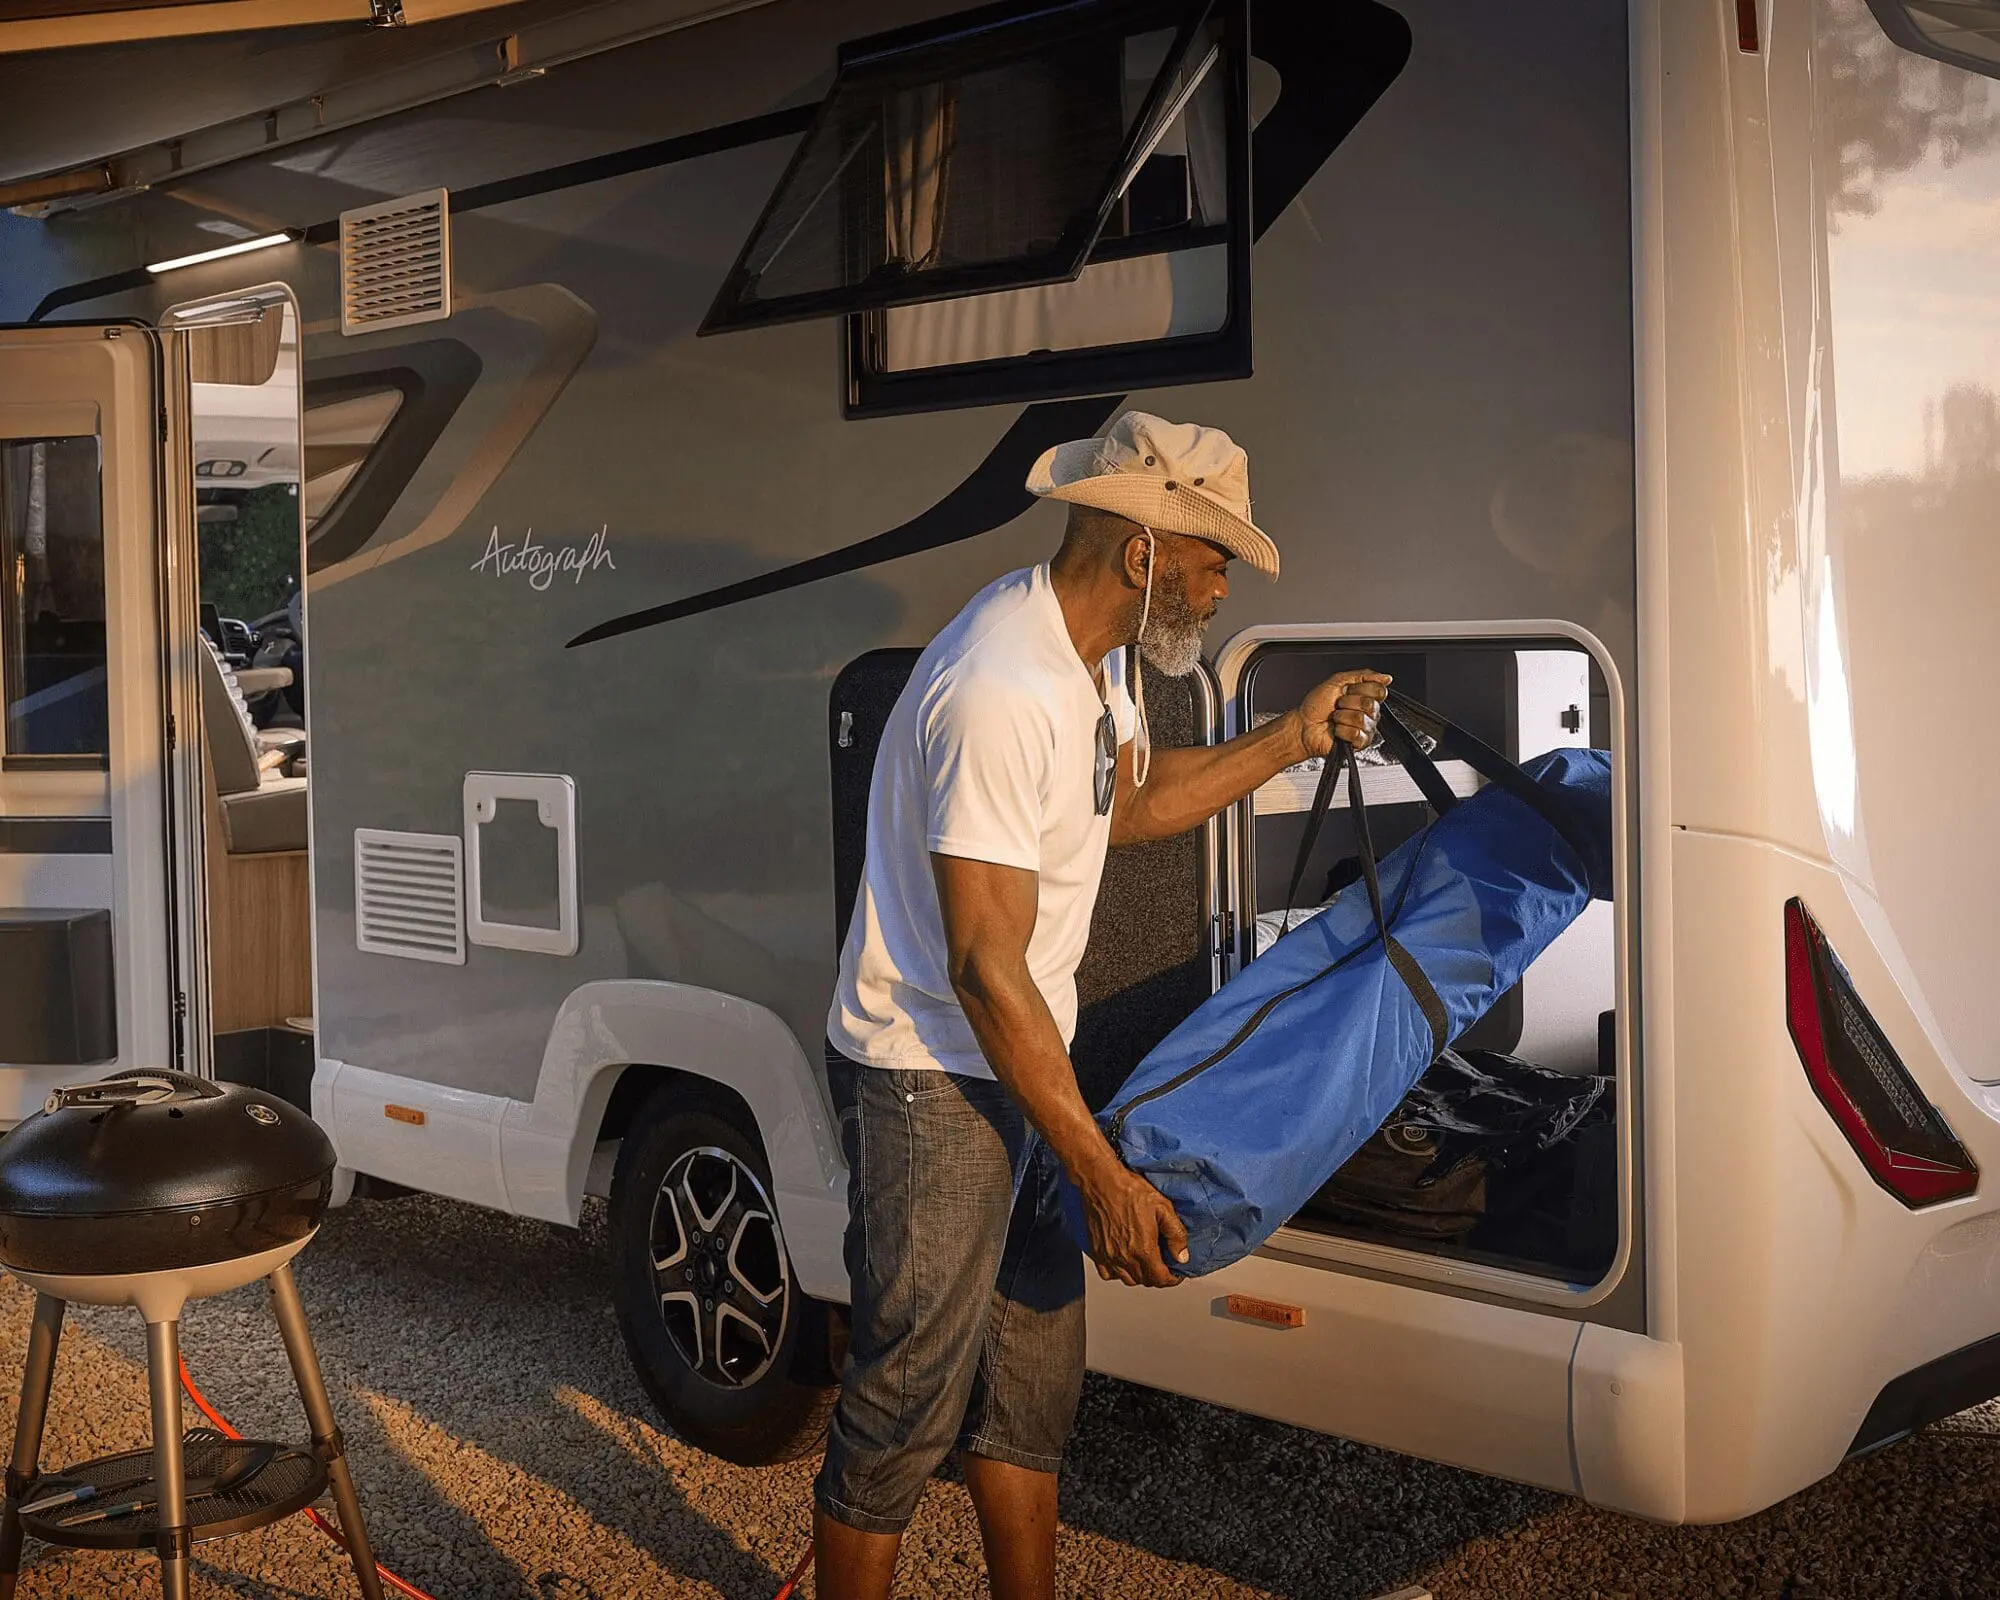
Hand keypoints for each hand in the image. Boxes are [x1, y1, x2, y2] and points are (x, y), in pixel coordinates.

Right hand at [1076, 1159, 1189, 1287]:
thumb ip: (1176, 1234)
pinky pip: (1107, 1273)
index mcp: (1143, 1249)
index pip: (1160, 1279)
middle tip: (1164, 1265)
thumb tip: (1182, 1255)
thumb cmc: (1129, 1190)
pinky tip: (1124, 1261)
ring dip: (1139, 1275)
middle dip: (1158, 1276)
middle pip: (1145, 1281)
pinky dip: (1117, 1272)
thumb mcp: (1163, 1207)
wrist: (1101, 1181)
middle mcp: (1124, 1257)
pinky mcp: (1096, 1250)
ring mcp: (1108, 1256)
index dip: (1172, 1279)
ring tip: (1146, 1263)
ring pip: (1128, 1279)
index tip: (1176, 1274)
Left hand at [1296, 670, 1391, 758]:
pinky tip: (1337, 730)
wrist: (1303, 725)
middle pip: (1371, 705)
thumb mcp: (1337, 681)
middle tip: (1338, 706)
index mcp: (1366, 696)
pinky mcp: (1360, 743)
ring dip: (1342, 717)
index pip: (1379, 691)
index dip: (1360, 689)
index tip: (1347, 691)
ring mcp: (1366, 728)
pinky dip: (1342, 731)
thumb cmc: (1316, 706)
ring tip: (1335, 719)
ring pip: (1362, 720)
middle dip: (1348, 703)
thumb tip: (1387, 678)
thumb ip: (1363, 676)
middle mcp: (1369, 713)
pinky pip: (1358, 734)